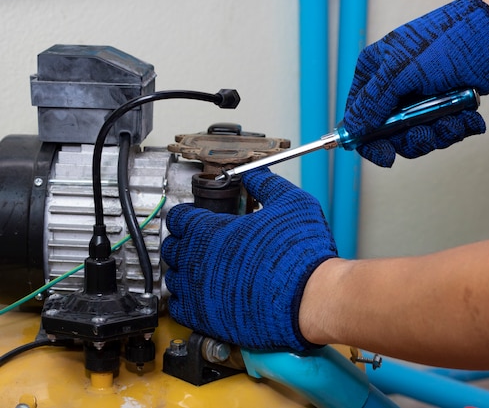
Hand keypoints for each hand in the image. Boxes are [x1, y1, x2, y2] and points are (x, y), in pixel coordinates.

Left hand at [161, 168, 337, 350]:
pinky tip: (200, 296)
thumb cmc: (300, 254)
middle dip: (183, 241)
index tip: (197, 217)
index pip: (179, 217)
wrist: (310, 298)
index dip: (189, 214)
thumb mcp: (291, 203)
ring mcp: (199, 291)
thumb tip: (255, 175)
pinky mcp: (205, 318)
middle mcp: (198, 260)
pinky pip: (179, 308)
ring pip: (173, 278)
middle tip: (200, 241)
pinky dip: (185, 301)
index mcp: (212, 230)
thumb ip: (268, 185)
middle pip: (172, 247)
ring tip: (201, 269)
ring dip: (183, 271)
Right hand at [344, 0, 488, 166]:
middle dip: (411, 139)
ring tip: (451, 119)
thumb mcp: (399, 71)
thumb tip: (353, 128)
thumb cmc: (446, 40)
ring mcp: (419, 100)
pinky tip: (466, 117)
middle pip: (390, 135)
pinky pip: (442, 132)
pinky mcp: (444, 107)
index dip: (368, 140)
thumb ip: (373, 102)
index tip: (384, 154)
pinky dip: (456, 128)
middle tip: (424, 134)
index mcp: (375, 73)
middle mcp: (395, 89)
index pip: (359, 116)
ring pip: (418, 137)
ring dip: (437, 134)